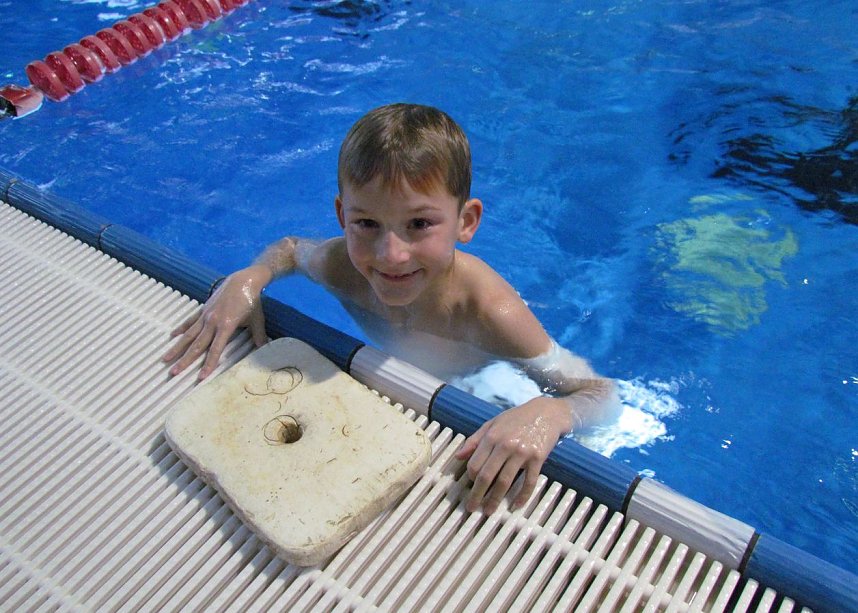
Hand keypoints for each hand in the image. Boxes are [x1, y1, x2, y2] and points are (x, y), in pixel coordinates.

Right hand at [162, 266, 269, 379]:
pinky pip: (190, 321)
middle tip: (173, 373)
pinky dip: (181, 329)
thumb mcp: (257, 319)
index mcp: (226, 326)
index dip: (208, 364)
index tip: (200, 377)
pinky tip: (172, 336)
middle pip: (196, 345)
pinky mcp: (203, 309)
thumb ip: (259, 335)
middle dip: (185, 360)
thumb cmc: (251, 300)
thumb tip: (264, 348)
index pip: (215, 350)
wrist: (243, 280)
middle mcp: (212, 322)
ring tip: (165, 358)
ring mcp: (206, 315)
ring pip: (188, 335)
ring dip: (177, 347)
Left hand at [454, 397, 572, 514]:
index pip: (475, 463)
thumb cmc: (517, 418)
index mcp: (492, 437)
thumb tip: (458, 456)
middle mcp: (505, 445)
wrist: (546, 412)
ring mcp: (522, 452)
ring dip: (496, 499)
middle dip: (477, 494)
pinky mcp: (538, 458)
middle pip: (487, 475)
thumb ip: (474, 440)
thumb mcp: (492, 423)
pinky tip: (516, 505)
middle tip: (472, 507)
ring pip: (505, 481)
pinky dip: (522, 495)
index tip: (471, 484)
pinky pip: (529, 481)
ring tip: (489, 510)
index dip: (470, 477)